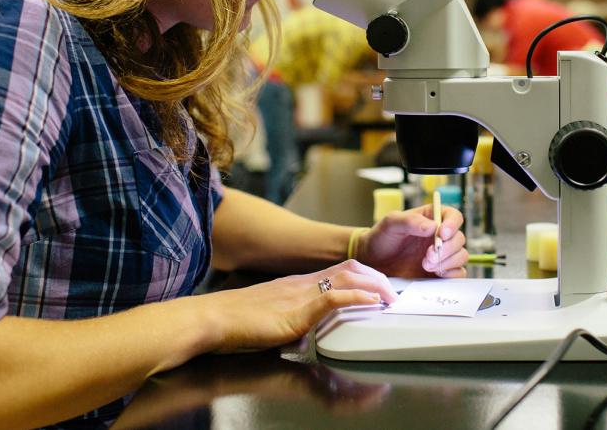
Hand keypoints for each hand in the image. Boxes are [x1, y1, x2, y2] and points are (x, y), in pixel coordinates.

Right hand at [199, 259, 395, 353]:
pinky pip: (335, 296)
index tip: (380, 288)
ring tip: (390, 298)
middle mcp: (303, 283)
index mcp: (298, 285)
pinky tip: (373, 303)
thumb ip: (290, 326)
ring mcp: (302, 293)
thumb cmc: (236, 324)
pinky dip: (359, 297)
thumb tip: (299, 338)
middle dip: (377, 278)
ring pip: (349, 275)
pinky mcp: (297, 308)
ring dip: (375, 285)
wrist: (213, 319)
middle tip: (392, 293)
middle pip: (351, 267)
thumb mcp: (273, 323)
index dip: (364, 277)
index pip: (339, 271)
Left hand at [355, 204, 467, 277]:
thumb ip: (410, 221)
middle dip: (446, 248)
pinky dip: (451, 274)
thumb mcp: (391, 223)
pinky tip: (434, 273)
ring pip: (461, 256)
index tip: (442, 233)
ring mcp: (442, 254)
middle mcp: (440, 236)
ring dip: (447, 261)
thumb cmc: (381, 238)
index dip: (452, 224)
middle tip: (428, 256)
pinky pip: (458, 273)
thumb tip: (433, 226)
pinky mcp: (440, 272)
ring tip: (425, 265)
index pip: (453, 216)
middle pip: (459, 238)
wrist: (373, 262)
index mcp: (431, 218)